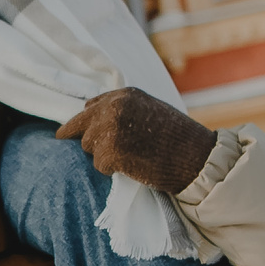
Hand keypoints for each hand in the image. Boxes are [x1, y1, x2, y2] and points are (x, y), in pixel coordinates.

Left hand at [55, 87, 216, 192]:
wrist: (198, 157)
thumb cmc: (178, 138)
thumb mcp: (150, 111)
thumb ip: (123, 110)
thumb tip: (90, 112)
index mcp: (124, 95)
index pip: (89, 107)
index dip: (83, 123)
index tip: (67, 133)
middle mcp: (114, 107)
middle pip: (82, 127)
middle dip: (88, 141)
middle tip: (81, 151)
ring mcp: (111, 128)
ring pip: (89, 148)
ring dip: (103, 157)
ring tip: (130, 158)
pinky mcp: (111, 151)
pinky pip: (99, 165)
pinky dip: (112, 170)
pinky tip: (133, 167)